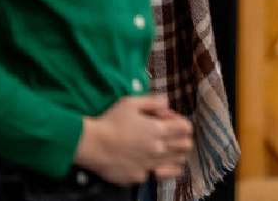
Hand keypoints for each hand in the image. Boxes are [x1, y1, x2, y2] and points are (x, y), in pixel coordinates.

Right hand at [75, 95, 192, 183]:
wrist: (91, 145)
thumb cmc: (109, 122)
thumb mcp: (131, 102)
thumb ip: (154, 101)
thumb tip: (167, 103)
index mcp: (158, 129)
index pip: (186, 128)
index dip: (180, 122)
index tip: (169, 121)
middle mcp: (158, 149)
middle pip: (186, 146)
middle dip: (181, 139)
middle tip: (169, 135)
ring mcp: (150, 164)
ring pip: (177, 163)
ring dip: (174, 155)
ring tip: (163, 149)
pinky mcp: (139, 176)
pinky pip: (156, 174)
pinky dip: (157, 168)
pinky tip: (149, 162)